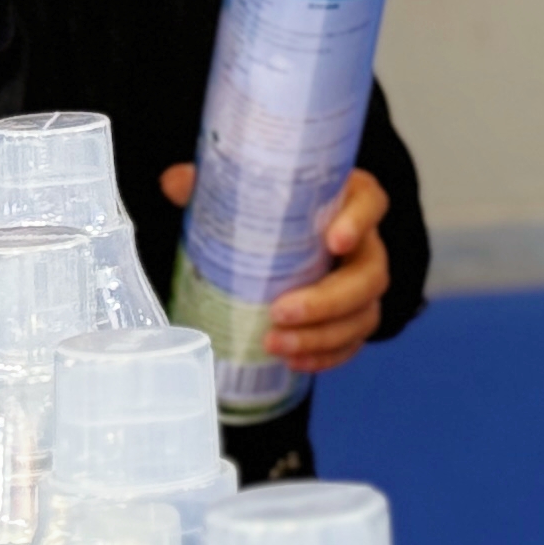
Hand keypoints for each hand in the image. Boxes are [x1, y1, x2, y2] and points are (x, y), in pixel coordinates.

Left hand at [160, 162, 399, 373]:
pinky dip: (325, 356)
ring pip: (363, 314)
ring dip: (321, 336)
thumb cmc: (280, 209)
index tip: (334, 239)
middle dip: (328, 299)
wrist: (298, 238)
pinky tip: (292, 362)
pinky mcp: (356, 317)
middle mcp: (366, 243)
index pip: (371, 203)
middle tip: (280, 311)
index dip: (359, 221)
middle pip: (369, 274)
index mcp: (349, 199)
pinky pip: (352, 342)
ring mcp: (365, 284)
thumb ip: (215, 184)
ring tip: (275, 344)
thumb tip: (173, 182)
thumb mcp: (250, 191)